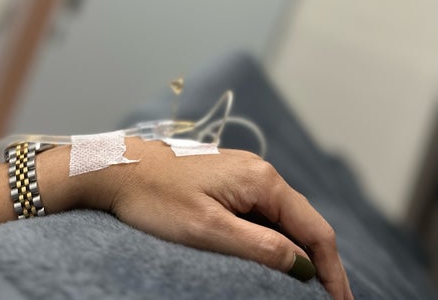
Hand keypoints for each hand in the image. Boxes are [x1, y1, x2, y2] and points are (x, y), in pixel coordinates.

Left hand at [84, 137, 352, 299]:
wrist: (122, 168)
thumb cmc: (158, 198)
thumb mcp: (209, 230)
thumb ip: (261, 247)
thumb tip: (303, 266)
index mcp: (262, 180)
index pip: (315, 229)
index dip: (332, 270)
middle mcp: (260, 172)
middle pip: (304, 221)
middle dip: (320, 262)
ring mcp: (244, 173)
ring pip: (284, 216)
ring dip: (298, 250)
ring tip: (303, 286)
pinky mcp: (230, 179)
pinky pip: (263, 210)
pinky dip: (276, 236)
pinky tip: (273, 257)